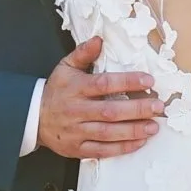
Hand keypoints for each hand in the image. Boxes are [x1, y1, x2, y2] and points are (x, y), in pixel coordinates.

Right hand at [36, 38, 161, 160]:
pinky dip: (122, 148)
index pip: (104, 84)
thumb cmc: (56, 91)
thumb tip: (99, 40)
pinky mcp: (77, 148)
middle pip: (110, 111)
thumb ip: (83, 53)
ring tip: (153, 127)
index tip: (149, 81)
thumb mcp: (65, 67)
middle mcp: (77, 110)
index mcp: (76, 88)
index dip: (128, 82)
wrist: (33, 117)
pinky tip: (139, 142)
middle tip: (158, 107)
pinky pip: (102, 150)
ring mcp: (77, 131)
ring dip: (133, 130)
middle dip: (137, 110)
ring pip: (108, 133)